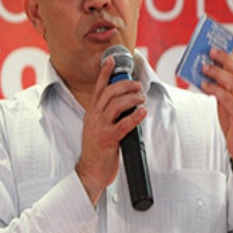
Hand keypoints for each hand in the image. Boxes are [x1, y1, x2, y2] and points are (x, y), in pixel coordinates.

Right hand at [76, 56, 146, 204]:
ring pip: (116, 104)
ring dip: (132, 98)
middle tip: (138, 85)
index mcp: (91, 113)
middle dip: (125, 85)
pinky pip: (124, 124)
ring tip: (141, 98)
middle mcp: (94, 117)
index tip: (112, 60)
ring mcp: (100, 128)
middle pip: (109, 92)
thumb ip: (106, 115)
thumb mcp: (97, 128)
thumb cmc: (96, 151)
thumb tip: (125, 104)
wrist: (89, 172)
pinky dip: (135, 116)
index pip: (98, 88)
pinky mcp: (108, 139)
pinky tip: (142, 112)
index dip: (105, 73)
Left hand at [201, 44, 232, 169]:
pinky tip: (204, 85)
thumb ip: (221, 85)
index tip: (222, 39)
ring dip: (217, 72)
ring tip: (204, 67)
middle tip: (209, 50)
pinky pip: (228, 98)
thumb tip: (206, 69)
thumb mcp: (229, 99)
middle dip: (224, 57)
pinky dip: (215, 90)